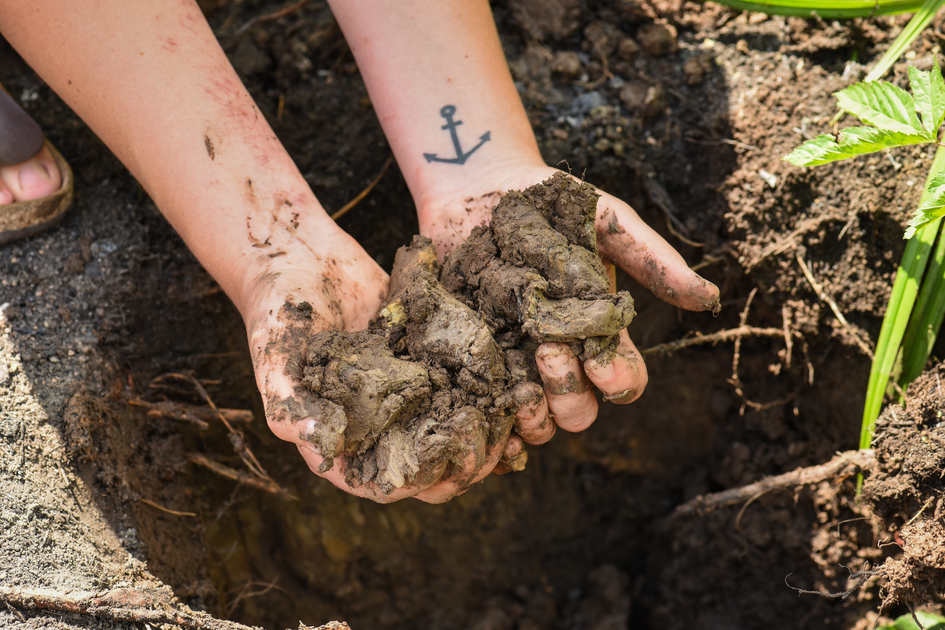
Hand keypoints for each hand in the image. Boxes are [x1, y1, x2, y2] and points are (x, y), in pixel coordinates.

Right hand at [243, 215, 521, 501]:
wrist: (296, 254)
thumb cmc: (276, 310)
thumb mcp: (276, 357)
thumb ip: (292, 405)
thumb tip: (323, 451)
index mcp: (343, 439)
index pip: (389, 483)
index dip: (422, 482)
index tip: (449, 465)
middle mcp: (378, 421)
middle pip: (431, 461)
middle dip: (465, 459)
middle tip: (495, 442)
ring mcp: (405, 390)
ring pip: (454, 425)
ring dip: (485, 427)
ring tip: (513, 415)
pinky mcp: (425, 357)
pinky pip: (460, 380)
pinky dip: (486, 385)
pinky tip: (514, 379)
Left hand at [417, 162, 719, 450]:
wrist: (479, 186)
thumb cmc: (550, 202)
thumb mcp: (608, 221)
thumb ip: (652, 260)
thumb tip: (708, 298)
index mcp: (596, 331)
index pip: (623, 380)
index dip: (618, 380)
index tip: (600, 358)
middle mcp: (559, 355)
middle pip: (580, 412)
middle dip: (571, 395)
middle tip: (548, 351)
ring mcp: (513, 361)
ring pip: (535, 422)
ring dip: (533, 414)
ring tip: (519, 379)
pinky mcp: (472, 358)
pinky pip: (484, 410)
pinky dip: (490, 424)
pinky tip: (484, 411)